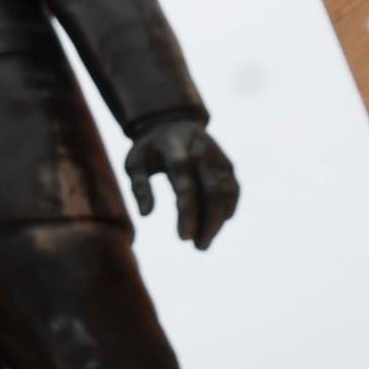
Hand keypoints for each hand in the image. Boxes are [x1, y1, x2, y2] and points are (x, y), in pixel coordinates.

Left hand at [125, 118, 240, 250]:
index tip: (184, 238)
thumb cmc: (149, 149)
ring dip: (220, 219)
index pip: (185, 184)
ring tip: (204, 242)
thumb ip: (139, 186)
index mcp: (175, 148)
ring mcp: (218, 155)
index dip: (188, 212)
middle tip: (199, 247)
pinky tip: (218, 225)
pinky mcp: (227, 162)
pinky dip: (228, 208)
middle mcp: (201, 150)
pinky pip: (233, 188)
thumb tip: (145, 214)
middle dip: (209, 221)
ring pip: (227, 190)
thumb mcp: (134, 163)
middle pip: (213, 189)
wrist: (172, 122)